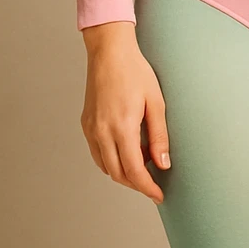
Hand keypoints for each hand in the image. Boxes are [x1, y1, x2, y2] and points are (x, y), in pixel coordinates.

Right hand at [79, 22, 170, 202]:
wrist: (109, 52)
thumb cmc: (135, 72)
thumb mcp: (156, 103)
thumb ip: (159, 136)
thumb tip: (163, 164)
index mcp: (122, 127)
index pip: (134, 171)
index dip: (147, 188)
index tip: (159, 195)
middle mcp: (102, 132)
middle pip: (118, 174)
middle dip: (137, 184)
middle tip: (154, 184)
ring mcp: (91, 129)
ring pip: (105, 166)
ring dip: (124, 173)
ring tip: (144, 164)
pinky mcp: (86, 124)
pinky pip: (97, 153)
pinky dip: (112, 161)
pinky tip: (127, 151)